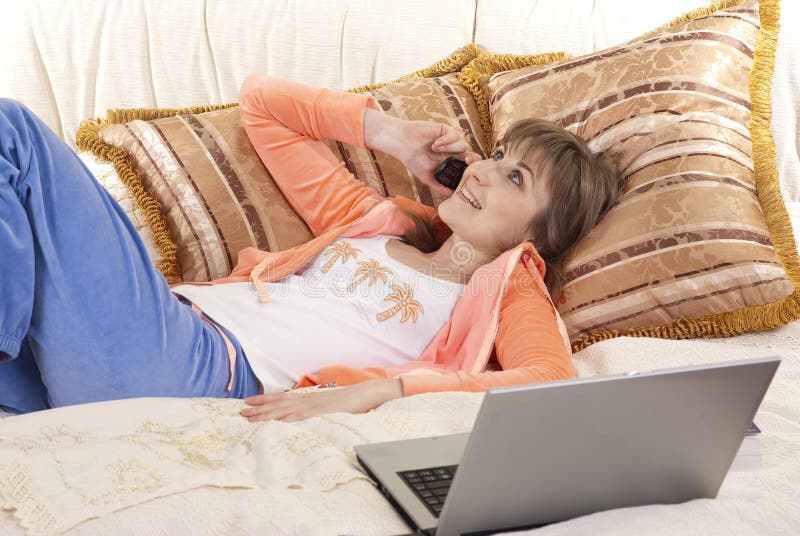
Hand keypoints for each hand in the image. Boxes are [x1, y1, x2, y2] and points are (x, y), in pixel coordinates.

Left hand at [239, 378, 403, 422]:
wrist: (368, 393)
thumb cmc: (352, 401)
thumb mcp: (331, 406)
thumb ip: (319, 410)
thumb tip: (308, 417)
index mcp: (310, 398)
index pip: (283, 399)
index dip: (265, 401)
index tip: (250, 403)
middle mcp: (308, 399)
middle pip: (278, 402)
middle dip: (259, 407)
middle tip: (241, 410)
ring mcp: (313, 405)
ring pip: (284, 409)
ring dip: (265, 412)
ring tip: (249, 416)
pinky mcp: (319, 411)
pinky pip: (299, 416)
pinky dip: (284, 418)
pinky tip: (273, 421)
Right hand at [364, 109, 479, 197]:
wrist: (402, 142)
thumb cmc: (412, 160)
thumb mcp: (426, 176)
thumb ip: (438, 186)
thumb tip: (451, 196)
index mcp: (449, 163)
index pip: (466, 166)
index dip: (471, 168)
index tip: (468, 170)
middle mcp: (451, 152)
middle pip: (470, 154)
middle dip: (471, 158)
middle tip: (466, 160)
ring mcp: (449, 141)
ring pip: (462, 145)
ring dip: (449, 148)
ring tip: (434, 149)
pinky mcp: (445, 130)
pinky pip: (454, 135)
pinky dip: (446, 140)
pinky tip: (435, 144)